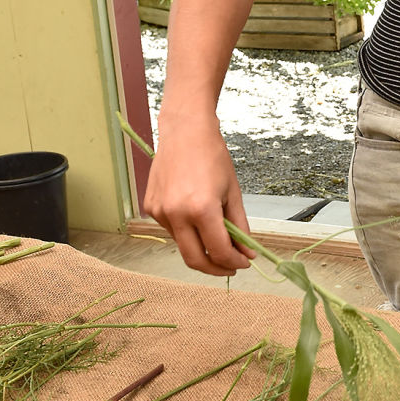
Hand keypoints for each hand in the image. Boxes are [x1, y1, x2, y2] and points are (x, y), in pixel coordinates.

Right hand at [144, 118, 255, 276]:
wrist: (185, 131)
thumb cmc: (212, 156)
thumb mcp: (233, 193)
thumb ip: (240, 228)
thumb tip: (247, 253)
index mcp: (201, 209)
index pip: (219, 251)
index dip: (234, 262)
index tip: (243, 263)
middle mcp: (176, 214)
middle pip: (195, 260)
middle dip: (215, 269)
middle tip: (230, 266)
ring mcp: (160, 212)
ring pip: (183, 245)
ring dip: (201, 247)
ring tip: (216, 233)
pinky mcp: (151, 208)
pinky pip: (172, 230)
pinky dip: (188, 232)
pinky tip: (196, 216)